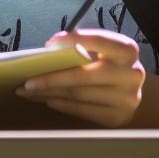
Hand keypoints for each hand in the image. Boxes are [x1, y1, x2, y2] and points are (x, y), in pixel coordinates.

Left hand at [15, 28, 144, 127]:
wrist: (130, 89)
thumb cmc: (107, 63)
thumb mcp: (101, 50)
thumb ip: (81, 47)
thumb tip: (48, 52)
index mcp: (127, 51)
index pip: (98, 41)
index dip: (73, 40)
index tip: (48, 44)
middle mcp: (132, 74)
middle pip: (83, 75)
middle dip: (51, 78)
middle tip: (26, 81)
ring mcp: (127, 99)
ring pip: (79, 95)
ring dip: (49, 93)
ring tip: (29, 91)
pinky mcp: (118, 117)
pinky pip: (82, 111)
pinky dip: (61, 104)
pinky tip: (47, 100)